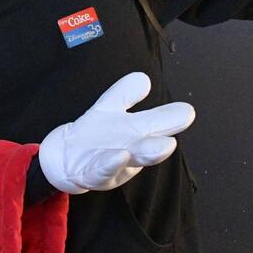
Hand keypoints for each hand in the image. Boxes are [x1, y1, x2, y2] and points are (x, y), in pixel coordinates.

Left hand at [39, 72, 194, 194]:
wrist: (65, 159)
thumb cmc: (96, 138)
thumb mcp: (108, 109)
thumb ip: (125, 93)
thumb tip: (144, 78)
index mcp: (136, 131)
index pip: (155, 121)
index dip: (171, 118)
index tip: (188, 111)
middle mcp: (129, 148)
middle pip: (149, 145)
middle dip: (162, 144)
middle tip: (178, 138)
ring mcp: (112, 162)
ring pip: (133, 158)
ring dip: (148, 153)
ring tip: (165, 147)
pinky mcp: (91, 174)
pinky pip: (103, 169)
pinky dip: (112, 164)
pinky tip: (121, 156)